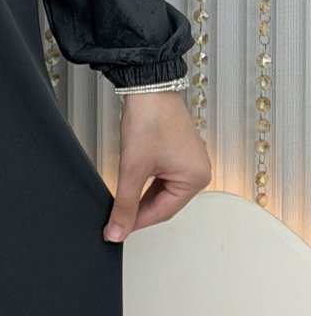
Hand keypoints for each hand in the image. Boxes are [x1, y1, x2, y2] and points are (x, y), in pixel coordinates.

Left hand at [104, 90, 210, 241]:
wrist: (147, 84)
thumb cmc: (150, 117)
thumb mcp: (133, 167)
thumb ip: (125, 203)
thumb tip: (118, 230)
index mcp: (196, 178)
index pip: (163, 212)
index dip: (138, 222)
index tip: (119, 230)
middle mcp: (199, 170)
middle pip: (165, 202)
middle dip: (140, 209)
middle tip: (117, 217)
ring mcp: (189, 159)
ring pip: (162, 189)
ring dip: (142, 195)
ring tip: (122, 201)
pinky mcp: (179, 149)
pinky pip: (163, 174)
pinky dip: (147, 180)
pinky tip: (132, 184)